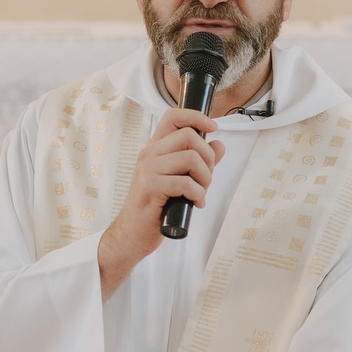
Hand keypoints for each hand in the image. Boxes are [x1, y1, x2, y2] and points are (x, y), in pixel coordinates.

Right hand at [98, 109, 225, 297]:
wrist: (132, 234)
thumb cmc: (155, 208)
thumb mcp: (180, 180)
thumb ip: (200, 162)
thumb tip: (219, 145)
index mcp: (155, 149)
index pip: (173, 117)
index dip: (196, 117)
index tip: (213, 127)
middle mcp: (149, 154)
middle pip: (188, 136)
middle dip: (207, 157)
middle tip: (206, 178)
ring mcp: (148, 170)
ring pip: (190, 158)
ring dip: (205, 178)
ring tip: (200, 193)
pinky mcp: (151, 188)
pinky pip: (186, 183)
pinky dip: (198, 195)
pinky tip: (195, 203)